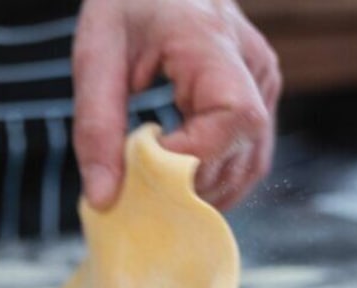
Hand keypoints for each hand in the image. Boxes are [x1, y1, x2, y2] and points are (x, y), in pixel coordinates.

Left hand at [73, 0, 280, 209]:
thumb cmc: (126, 3)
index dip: (190, 157)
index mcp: (213, 41)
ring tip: (154, 194)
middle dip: (189, 185)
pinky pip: (246, 154)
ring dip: (204, 192)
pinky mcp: (256, 95)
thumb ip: (96, 127)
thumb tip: (104, 198)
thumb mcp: (95, 55)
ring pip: (250, 162)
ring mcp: (261, 81)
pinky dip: (213, 178)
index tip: (141, 165)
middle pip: (241, 149)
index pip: (231, 118)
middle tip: (137, 194)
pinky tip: (176, 183)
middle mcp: (252, 63)